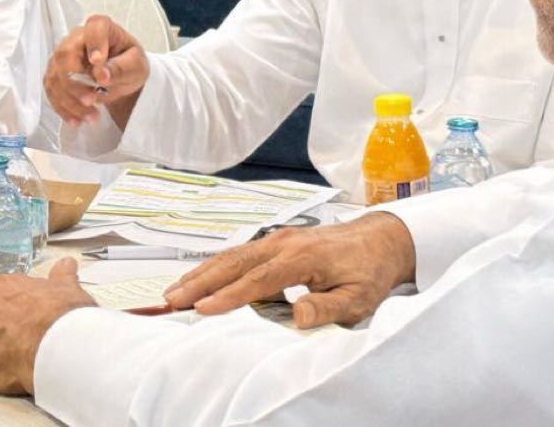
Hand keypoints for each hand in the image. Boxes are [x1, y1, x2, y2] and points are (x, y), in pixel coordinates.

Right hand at [43, 14, 147, 128]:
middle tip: (92, 100)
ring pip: (55, 77)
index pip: (94, 28)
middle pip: (64, 55)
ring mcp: (62, 56)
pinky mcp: (56, 74)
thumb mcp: (136, 66)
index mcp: (101, 28)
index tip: (98, 61)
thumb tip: (101, 75)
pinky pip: (52, 91)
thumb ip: (120, 68)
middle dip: (75, 83)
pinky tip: (77, 120)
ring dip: (71, 101)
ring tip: (91, 117)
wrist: (122, 75)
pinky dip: (64, 108)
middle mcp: (77, 38)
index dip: (94, 43)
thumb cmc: (130, 63)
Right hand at [164, 212, 416, 328]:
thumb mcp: (358, 298)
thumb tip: (296, 314)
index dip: (228, 296)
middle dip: (201, 282)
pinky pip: (240, 253)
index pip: (258, 281)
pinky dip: (216, 266)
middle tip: (172, 300)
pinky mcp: (277, 241)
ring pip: (232, 256)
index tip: (202, 310)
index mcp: (302, 257)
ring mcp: (278, 239)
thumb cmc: (369, 271)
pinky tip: (200, 278)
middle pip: (234, 263)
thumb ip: (327, 307)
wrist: (381, 239)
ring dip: (202, 273)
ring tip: (174, 291)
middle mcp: (284, 243)